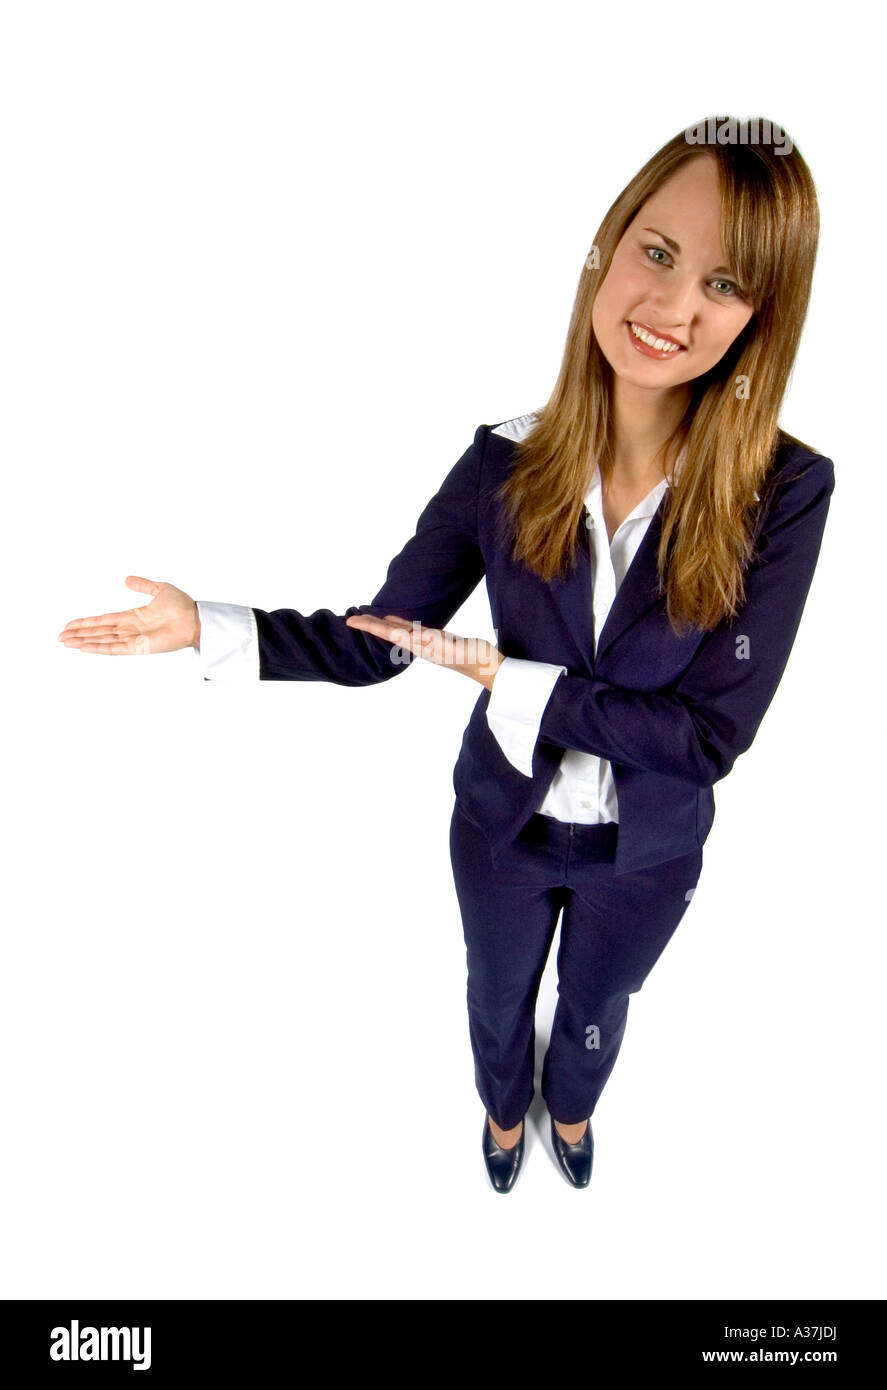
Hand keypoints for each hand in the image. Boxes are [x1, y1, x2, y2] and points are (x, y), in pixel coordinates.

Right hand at [57, 576, 199, 654]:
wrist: (195, 618)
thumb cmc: (183, 606)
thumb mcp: (159, 589)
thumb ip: (142, 585)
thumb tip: (126, 579)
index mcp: (132, 617)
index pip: (104, 620)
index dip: (87, 622)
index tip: (70, 623)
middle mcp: (130, 630)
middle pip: (98, 632)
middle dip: (79, 634)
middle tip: (60, 636)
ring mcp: (133, 639)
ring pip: (102, 641)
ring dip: (83, 641)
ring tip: (65, 642)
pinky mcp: (138, 647)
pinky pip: (113, 648)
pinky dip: (97, 647)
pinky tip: (83, 647)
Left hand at [344, 612, 504, 689]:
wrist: (490, 669)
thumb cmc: (474, 658)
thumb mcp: (452, 648)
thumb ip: (433, 641)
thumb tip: (413, 635)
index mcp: (420, 646)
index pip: (389, 633)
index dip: (370, 626)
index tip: (351, 621)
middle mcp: (420, 645)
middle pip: (390, 633)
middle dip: (371, 625)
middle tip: (351, 619)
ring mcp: (428, 644)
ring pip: (400, 631)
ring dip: (384, 625)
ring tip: (369, 619)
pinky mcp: (438, 641)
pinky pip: (413, 631)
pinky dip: (401, 625)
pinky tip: (397, 623)